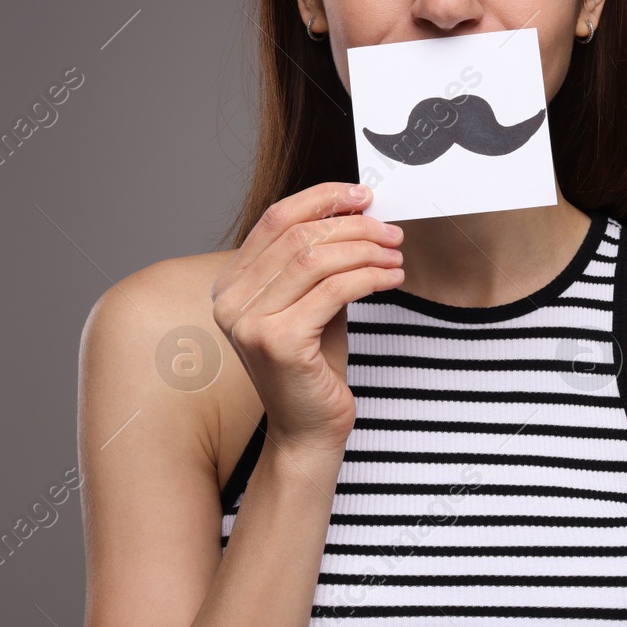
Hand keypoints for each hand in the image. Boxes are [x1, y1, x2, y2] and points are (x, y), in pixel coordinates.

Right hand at [211, 182, 403, 453]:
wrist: (309, 431)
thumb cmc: (314, 367)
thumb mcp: (313, 301)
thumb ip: (321, 260)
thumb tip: (356, 211)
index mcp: (231, 284)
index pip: (275, 219)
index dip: (322, 199)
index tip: (362, 195)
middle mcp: (230, 301)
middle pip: (298, 234)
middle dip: (354, 226)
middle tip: (392, 232)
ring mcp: (249, 322)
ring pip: (316, 258)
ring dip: (366, 250)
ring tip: (396, 254)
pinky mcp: (277, 342)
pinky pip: (333, 290)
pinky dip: (369, 277)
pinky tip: (392, 278)